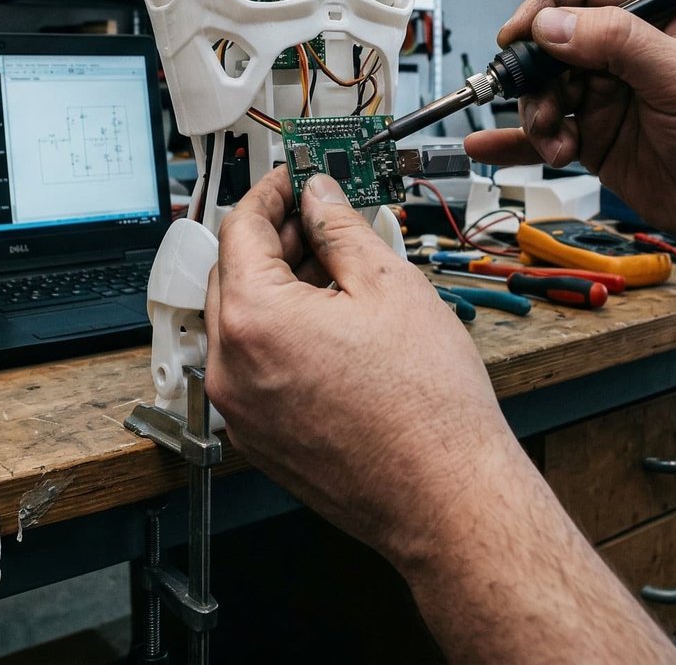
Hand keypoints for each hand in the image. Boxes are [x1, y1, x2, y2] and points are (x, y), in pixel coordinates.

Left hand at [205, 167, 528, 564]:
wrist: (445, 496)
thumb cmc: (427, 408)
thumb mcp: (390, 287)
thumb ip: (341, 230)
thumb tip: (320, 198)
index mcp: (253, 319)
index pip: (240, 228)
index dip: (271, 192)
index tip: (295, 179)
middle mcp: (231, 366)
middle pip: (232, 273)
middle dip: (274, 240)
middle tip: (321, 220)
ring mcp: (240, 409)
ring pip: (241, 322)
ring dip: (277, 287)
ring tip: (338, 274)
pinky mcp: (257, 438)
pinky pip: (253, 367)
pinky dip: (279, 335)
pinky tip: (331, 326)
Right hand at [463, 0, 675, 254]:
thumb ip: (618, 43)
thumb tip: (553, 24)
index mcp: (654, 18)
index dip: (546, 6)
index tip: (520, 34)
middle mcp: (625, 55)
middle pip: (552, 44)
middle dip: (533, 72)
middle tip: (530, 97)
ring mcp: (607, 98)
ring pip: (543, 91)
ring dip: (535, 116)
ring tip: (554, 143)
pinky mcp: (596, 140)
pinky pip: (544, 133)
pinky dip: (514, 141)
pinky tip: (487, 146)